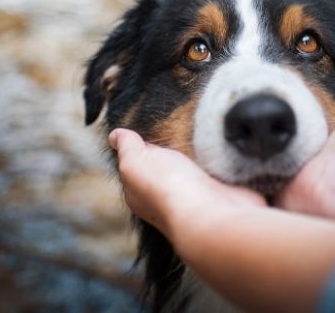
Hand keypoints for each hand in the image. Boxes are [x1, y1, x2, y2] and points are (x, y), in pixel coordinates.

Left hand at [109, 129, 265, 237]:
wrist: (212, 213)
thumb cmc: (169, 189)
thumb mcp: (136, 161)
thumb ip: (127, 147)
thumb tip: (114, 136)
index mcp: (140, 192)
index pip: (137, 164)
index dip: (142, 144)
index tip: (149, 125)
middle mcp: (166, 198)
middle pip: (166, 166)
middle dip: (171, 146)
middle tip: (177, 122)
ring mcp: (195, 197)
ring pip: (192, 168)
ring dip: (196, 152)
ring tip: (199, 130)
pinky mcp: (220, 193)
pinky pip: (216, 171)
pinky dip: (217, 160)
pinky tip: (219, 147)